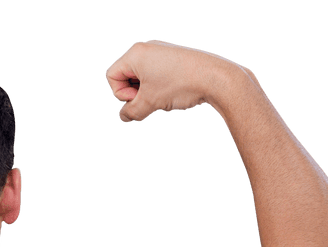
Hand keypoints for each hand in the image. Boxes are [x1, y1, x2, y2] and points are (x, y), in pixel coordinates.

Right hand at [105, 40, 240, 123]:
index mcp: (136, 53)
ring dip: (148, 93)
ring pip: (142, 78)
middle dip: (135, 93)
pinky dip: (159, 87)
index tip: (139, 99)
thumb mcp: (150, 103)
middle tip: (151, 101)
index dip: (120, 94)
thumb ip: (131, 112)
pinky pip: (156, 75)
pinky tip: (174, 93)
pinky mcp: (174, 57)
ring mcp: (161, 51)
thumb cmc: (181, 86)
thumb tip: (124, 117)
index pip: (112, 76)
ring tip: (164, 98)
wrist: (216, 78)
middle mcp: (147, 48)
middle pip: (126, 76)